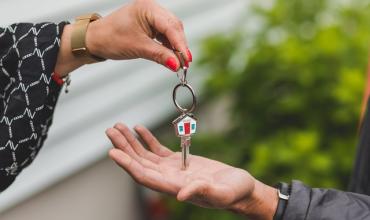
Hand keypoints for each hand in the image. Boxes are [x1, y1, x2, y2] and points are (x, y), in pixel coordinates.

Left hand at [55, 0, 191, 75]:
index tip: (186, 60)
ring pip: (171, 31)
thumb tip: (177, 65)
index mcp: (147, 8)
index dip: (181, 44)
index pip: (171, 27)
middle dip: (180, 45)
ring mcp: (151, 15)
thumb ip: (160, 55)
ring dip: (175, 46)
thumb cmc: (111, 38)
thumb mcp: (138, 48)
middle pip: (174, 27)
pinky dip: (169, 45)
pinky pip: (165, 34)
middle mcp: (152, 8)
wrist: (95, 39)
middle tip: (184, 63)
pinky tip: (170, 56)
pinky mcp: (150, 24)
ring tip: (178, 62)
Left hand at [106, 123, 277, 218]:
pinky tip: (139, 129)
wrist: (240, 188)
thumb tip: (181, 194)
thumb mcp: (221, 193)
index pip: (144, 177)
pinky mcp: (179, 161)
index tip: (113, 152)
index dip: (128, 165)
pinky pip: (158, 150)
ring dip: (131, 141)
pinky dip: (147, 139)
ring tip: (118, 126)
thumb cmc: (234, 193)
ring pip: (145, 155)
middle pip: (139, 163)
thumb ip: (202, 192)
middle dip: (124, 147)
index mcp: (174, 187)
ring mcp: (172, 169)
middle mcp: (168, 179)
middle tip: (110, 130)